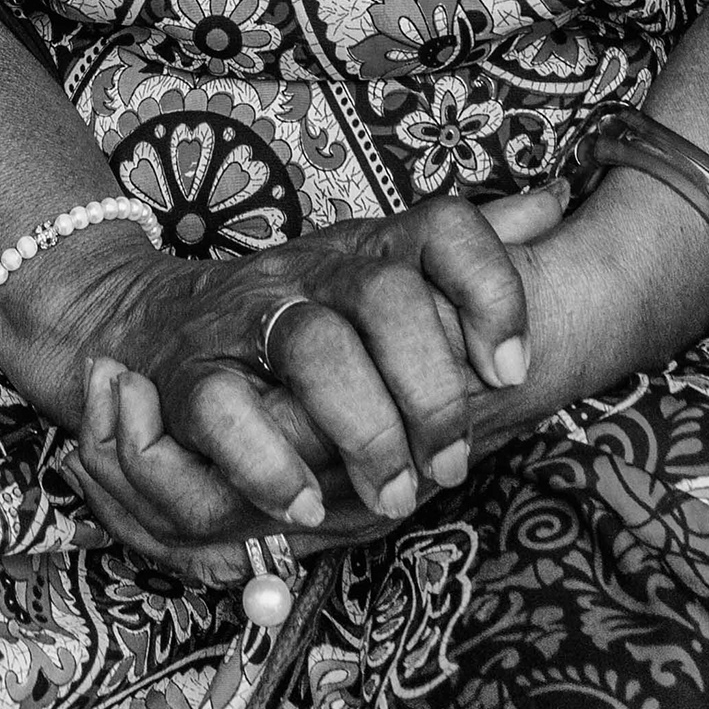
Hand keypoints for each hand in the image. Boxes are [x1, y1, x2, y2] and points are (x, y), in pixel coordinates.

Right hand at [7, 183, 567, 546]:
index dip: (488, 286)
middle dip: (428, 389)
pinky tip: (303, 504)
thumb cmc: (297, 310)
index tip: (514, 369)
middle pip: (384, 297)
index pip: (443, 226)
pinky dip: (266, 462)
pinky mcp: (189, 371)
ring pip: (313, 346)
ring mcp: (249, 313)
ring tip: (393, 497)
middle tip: (451, 467)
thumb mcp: (382, 271)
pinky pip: (224, 408)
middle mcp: (315, 269)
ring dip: (363, 429)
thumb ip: (469, 247)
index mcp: (371, 247)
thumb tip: (558, 205)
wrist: (149, 319)